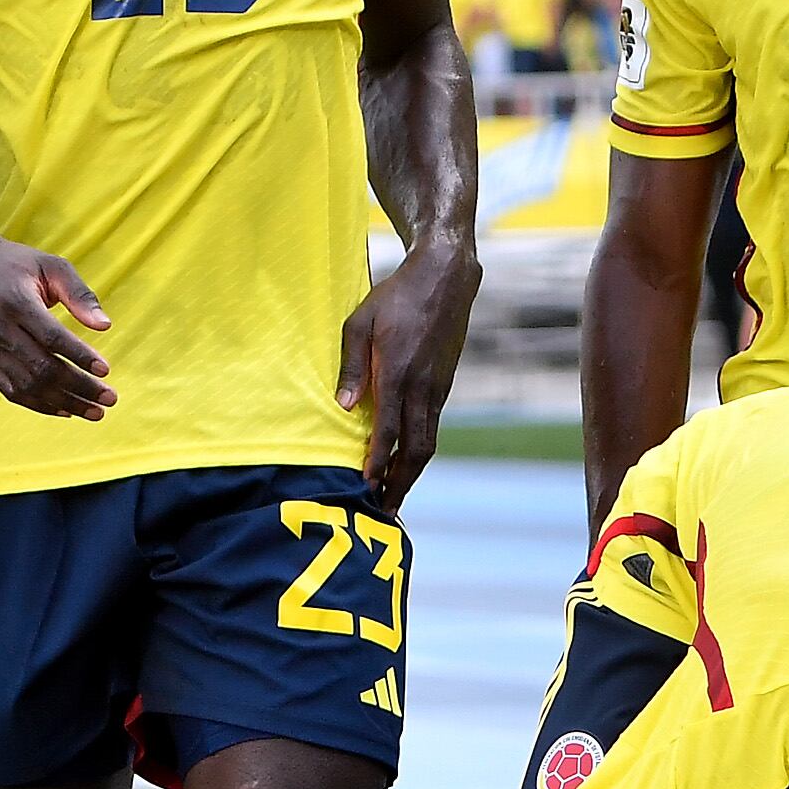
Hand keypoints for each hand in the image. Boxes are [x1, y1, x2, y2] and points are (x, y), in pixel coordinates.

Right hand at [0, 235, 114, 419]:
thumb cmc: (14, 264)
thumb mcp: (50, 266)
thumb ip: (79, 294)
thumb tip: (105, 325)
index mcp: (16, 301)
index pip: (52, 337)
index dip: (80, 356)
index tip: (105, 370)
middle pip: (42, 368)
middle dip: (79, 387)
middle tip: (109, 399)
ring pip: (28, 386)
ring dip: (64, 402)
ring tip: (94, 411)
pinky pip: (11, 391)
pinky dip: (39, 405)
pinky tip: (65, 409)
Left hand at [339, 244, 478, 509]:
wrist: (444, 279)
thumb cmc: (395, 297)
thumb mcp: (360, 322)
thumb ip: (351, 366)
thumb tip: (344, 406)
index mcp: (398, 373)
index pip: (388, 431)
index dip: (377, 463)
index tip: (366, 487)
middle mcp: (422, 388)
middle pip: (416, 449)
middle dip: (400, 483)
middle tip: (384, 509)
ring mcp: (437, 389)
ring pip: (427, 443)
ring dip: (412, 473)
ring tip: (394, 495)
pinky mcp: (443, 386)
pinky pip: (432, 428)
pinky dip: (418, 451)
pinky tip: (405, 461)